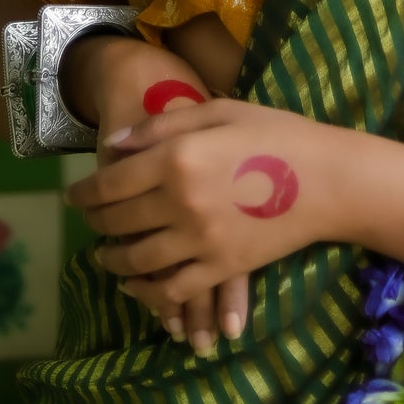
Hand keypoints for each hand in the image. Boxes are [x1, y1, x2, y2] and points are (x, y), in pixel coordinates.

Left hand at [61, 36, 249, 353]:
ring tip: (105, 255)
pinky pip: (170, 290)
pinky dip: (146, 292)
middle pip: (118, 221)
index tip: (74, 197)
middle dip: (96, 223)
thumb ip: (163, 125)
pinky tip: (135, 285)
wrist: (329, 179)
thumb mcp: (221, 111)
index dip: (86, 193)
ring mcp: (200, 241)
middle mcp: (180, 202)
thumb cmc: (278, 133)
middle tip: (90, 221)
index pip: (112, 183)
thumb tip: (114, 145)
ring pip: (136, 260)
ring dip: (112, 260)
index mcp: (178, 158)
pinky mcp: (220, 268)